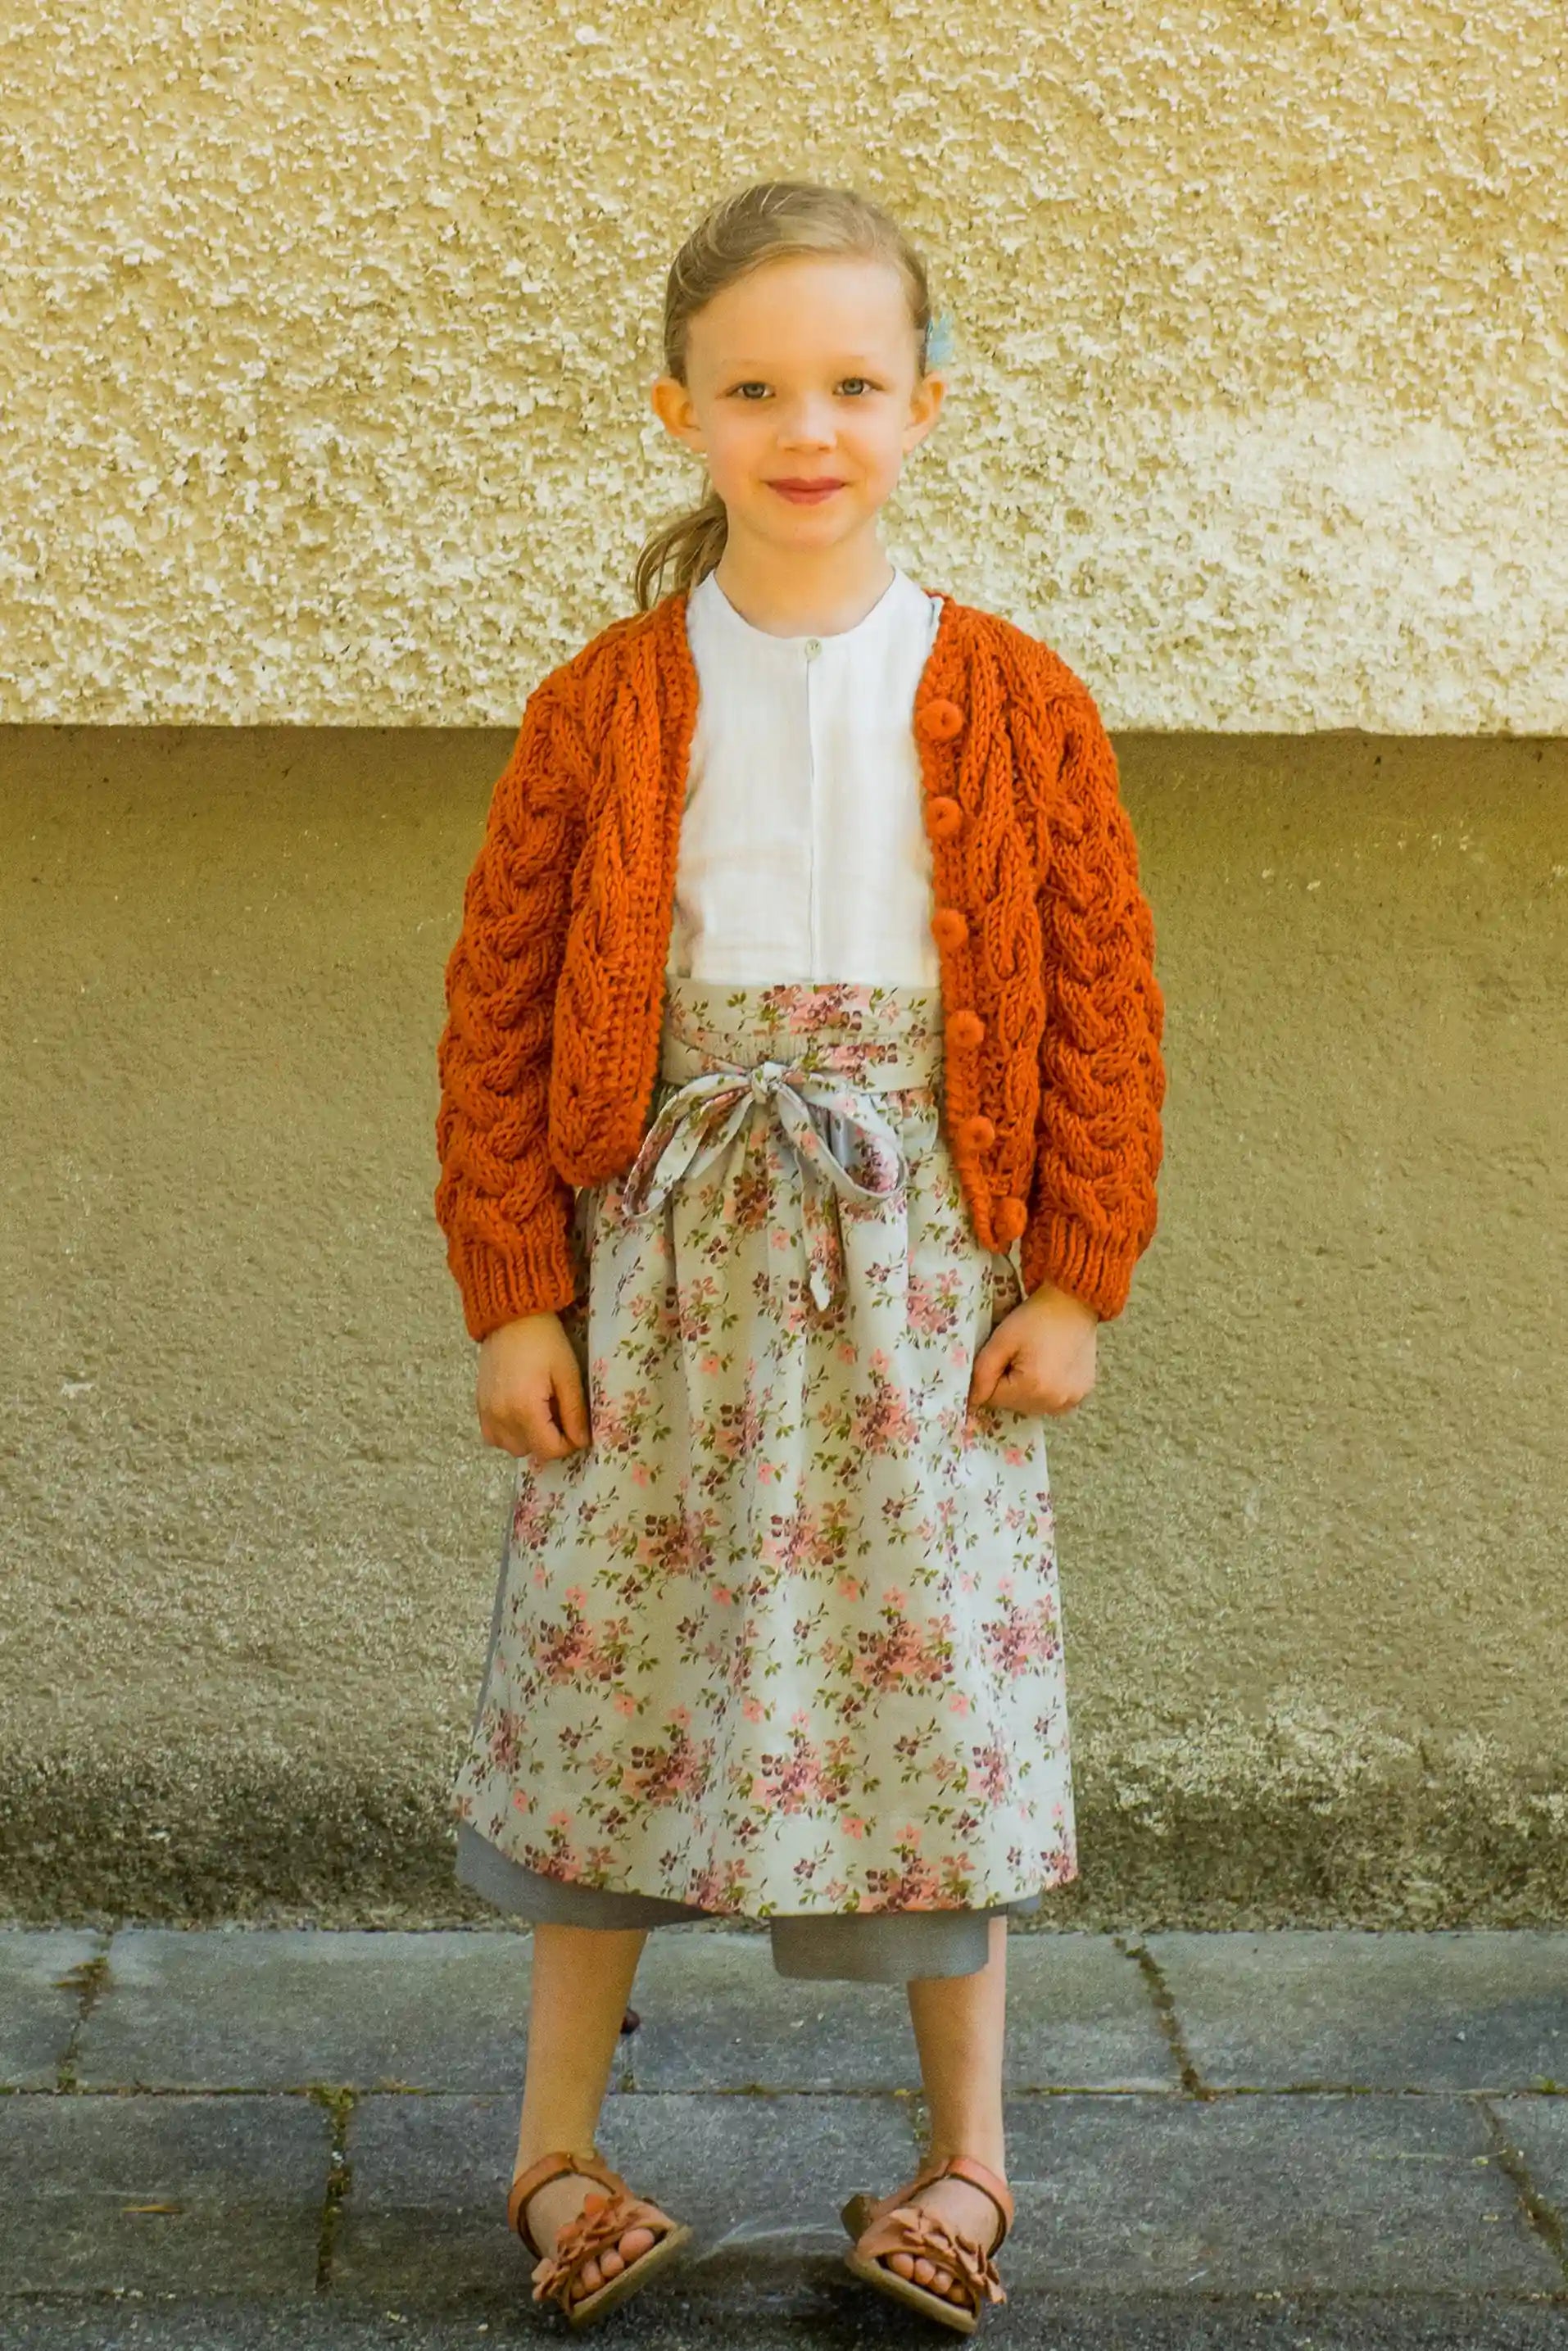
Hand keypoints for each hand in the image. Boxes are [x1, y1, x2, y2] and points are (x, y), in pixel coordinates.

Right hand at [476, 1311, 590, 1464]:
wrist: (511, 1316)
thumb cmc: (545, 1341)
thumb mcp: (567, 1375)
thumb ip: (574, 1412)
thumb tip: (582, 1441)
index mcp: (524, 1409)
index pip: (549, 1450)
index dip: (568, 1444)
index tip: (576, 1428)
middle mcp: (501, 1416)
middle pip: (530, 1452)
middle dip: (549, 1440)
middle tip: (559, 1414)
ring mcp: (486, 1412)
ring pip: (510, 1447)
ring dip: (528, 1439)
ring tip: (540, 1413)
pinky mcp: (479, 1405)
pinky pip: (493, 1436)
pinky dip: (509, 1433)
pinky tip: (521, 1412)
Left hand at [969, 1280, 1098, 1417]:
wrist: (1073, 1302)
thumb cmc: (1035, 1317)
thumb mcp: (1001, 1340)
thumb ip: (982, 1373)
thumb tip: (972, 1402)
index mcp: (1033, 1388)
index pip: (993, 1399)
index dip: (990, 1376)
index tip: (1001, 1355)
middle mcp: (1054, 1402)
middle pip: (1013, 1405)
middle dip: (1007, 1385)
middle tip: (1016, 1356)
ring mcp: (1071, 1400)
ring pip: (1031, 1406)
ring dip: (1025, 1390)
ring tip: (1033, 1360)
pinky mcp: (1081, 1394)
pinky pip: (1051, 1402)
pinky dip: (1044, 1390)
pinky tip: (1048, 1367)